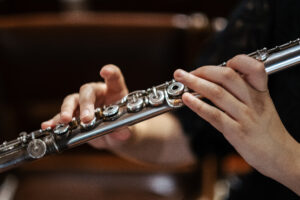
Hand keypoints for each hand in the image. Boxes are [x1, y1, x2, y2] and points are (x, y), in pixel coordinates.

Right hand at [41, 64, 131, 148]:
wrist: (114, 136)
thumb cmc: (122, 126)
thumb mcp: (126, 130)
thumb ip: (124, 131)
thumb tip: (122, 134)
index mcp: (114, 92)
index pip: (114, 78)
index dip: (111, 73)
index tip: (105, 71)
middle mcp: (97, 94)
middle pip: (88, 92)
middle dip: (85, 104)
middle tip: (86, 118)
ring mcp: (83, 104)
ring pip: (72, 101)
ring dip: (67, 110)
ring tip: (65, 120)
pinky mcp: (73, 116)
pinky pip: (62, 117)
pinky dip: (55, 121)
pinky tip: (49, 125)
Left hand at [174, 55, 299, 186]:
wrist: (281, 155)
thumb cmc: (267, 130)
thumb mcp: (262, 105)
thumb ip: (244, 92)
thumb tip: (217, 81)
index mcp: (260, 92)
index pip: (253, 67)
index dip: (237, 61)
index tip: (220, 64)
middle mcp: (253, 101)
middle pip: (227, 76)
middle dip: (202, 70)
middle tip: (184, 72)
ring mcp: (245, 116)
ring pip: (217, 93)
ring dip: (195, 83)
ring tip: (180, 78)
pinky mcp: (237, 132)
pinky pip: (214, 115)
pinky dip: (198, 105)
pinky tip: (187, 99)